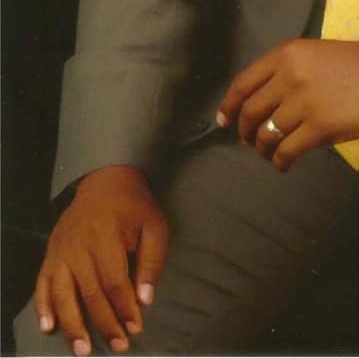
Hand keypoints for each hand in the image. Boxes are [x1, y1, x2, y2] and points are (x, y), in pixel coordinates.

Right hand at [36, 165, 167, 355]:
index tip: (135, 328)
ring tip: (83, 349)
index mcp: (105, 234)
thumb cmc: (134, 206)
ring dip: (72, 325)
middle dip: (105, 323)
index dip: (124, 308)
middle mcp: (78, 244)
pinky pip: (43, 283)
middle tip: (119, 346)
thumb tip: (145, 300)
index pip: (114, 281)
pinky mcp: (50, 252)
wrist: (106, 180)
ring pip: (63, 294)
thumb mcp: (154, 225)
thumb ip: (151, 261)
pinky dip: (43, 307)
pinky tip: (48, 327)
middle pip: (90, 292)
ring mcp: (60, 249)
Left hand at [217, 38, 358, 171]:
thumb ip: (287, 72)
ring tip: (269, 153)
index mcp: (286, 55)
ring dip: (263, 149)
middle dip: (245, 131)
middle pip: (250, 111)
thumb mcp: (314, 54)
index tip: (223, 120)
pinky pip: (287, 150)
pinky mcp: (319, 126)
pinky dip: (280, 161)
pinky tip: (283, 164)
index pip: (243, 83)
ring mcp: (304, 102)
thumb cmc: (352, 63)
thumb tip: (263, 103)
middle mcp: (289, 76)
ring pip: (266, 134)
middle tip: (249, 141)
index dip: (229, 105)